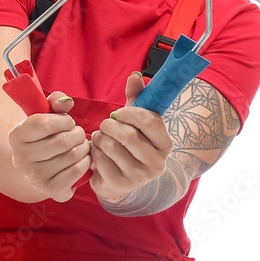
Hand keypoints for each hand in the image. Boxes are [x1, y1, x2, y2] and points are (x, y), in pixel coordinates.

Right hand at [7, 91, 90, 202]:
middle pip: (62, 141)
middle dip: (78, 134)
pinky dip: (86, 162)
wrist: (37, 166)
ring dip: (84, 147)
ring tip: (82, 145)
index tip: (68, 122)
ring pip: (72, 156)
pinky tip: (82, 159)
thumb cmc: (44, 136)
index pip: (45, 124)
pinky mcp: (50, 190)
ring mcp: (34, 176)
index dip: (64, 121)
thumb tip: (66, 102)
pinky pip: (77, 172)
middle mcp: (21, 158)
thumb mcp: (45, 115)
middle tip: (79, 134)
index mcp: (16, 136)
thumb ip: (55, 102)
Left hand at [89, 72, 173, 203]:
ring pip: (112, 147)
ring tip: (99, 137)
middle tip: (104, 124)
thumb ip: (137, 98)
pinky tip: (96, 151)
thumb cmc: (129, 144)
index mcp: (165, 144)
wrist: (121, 179)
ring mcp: (140, 177)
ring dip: (99, 137)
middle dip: (110, 125)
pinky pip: (100, 160)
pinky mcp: (121, 185)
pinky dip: (94, 152)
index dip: (130, 113)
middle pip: (129, 135)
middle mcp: (157, 163)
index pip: (151, 121)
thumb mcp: (135, 121)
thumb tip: (134, 76)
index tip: (118, 113)